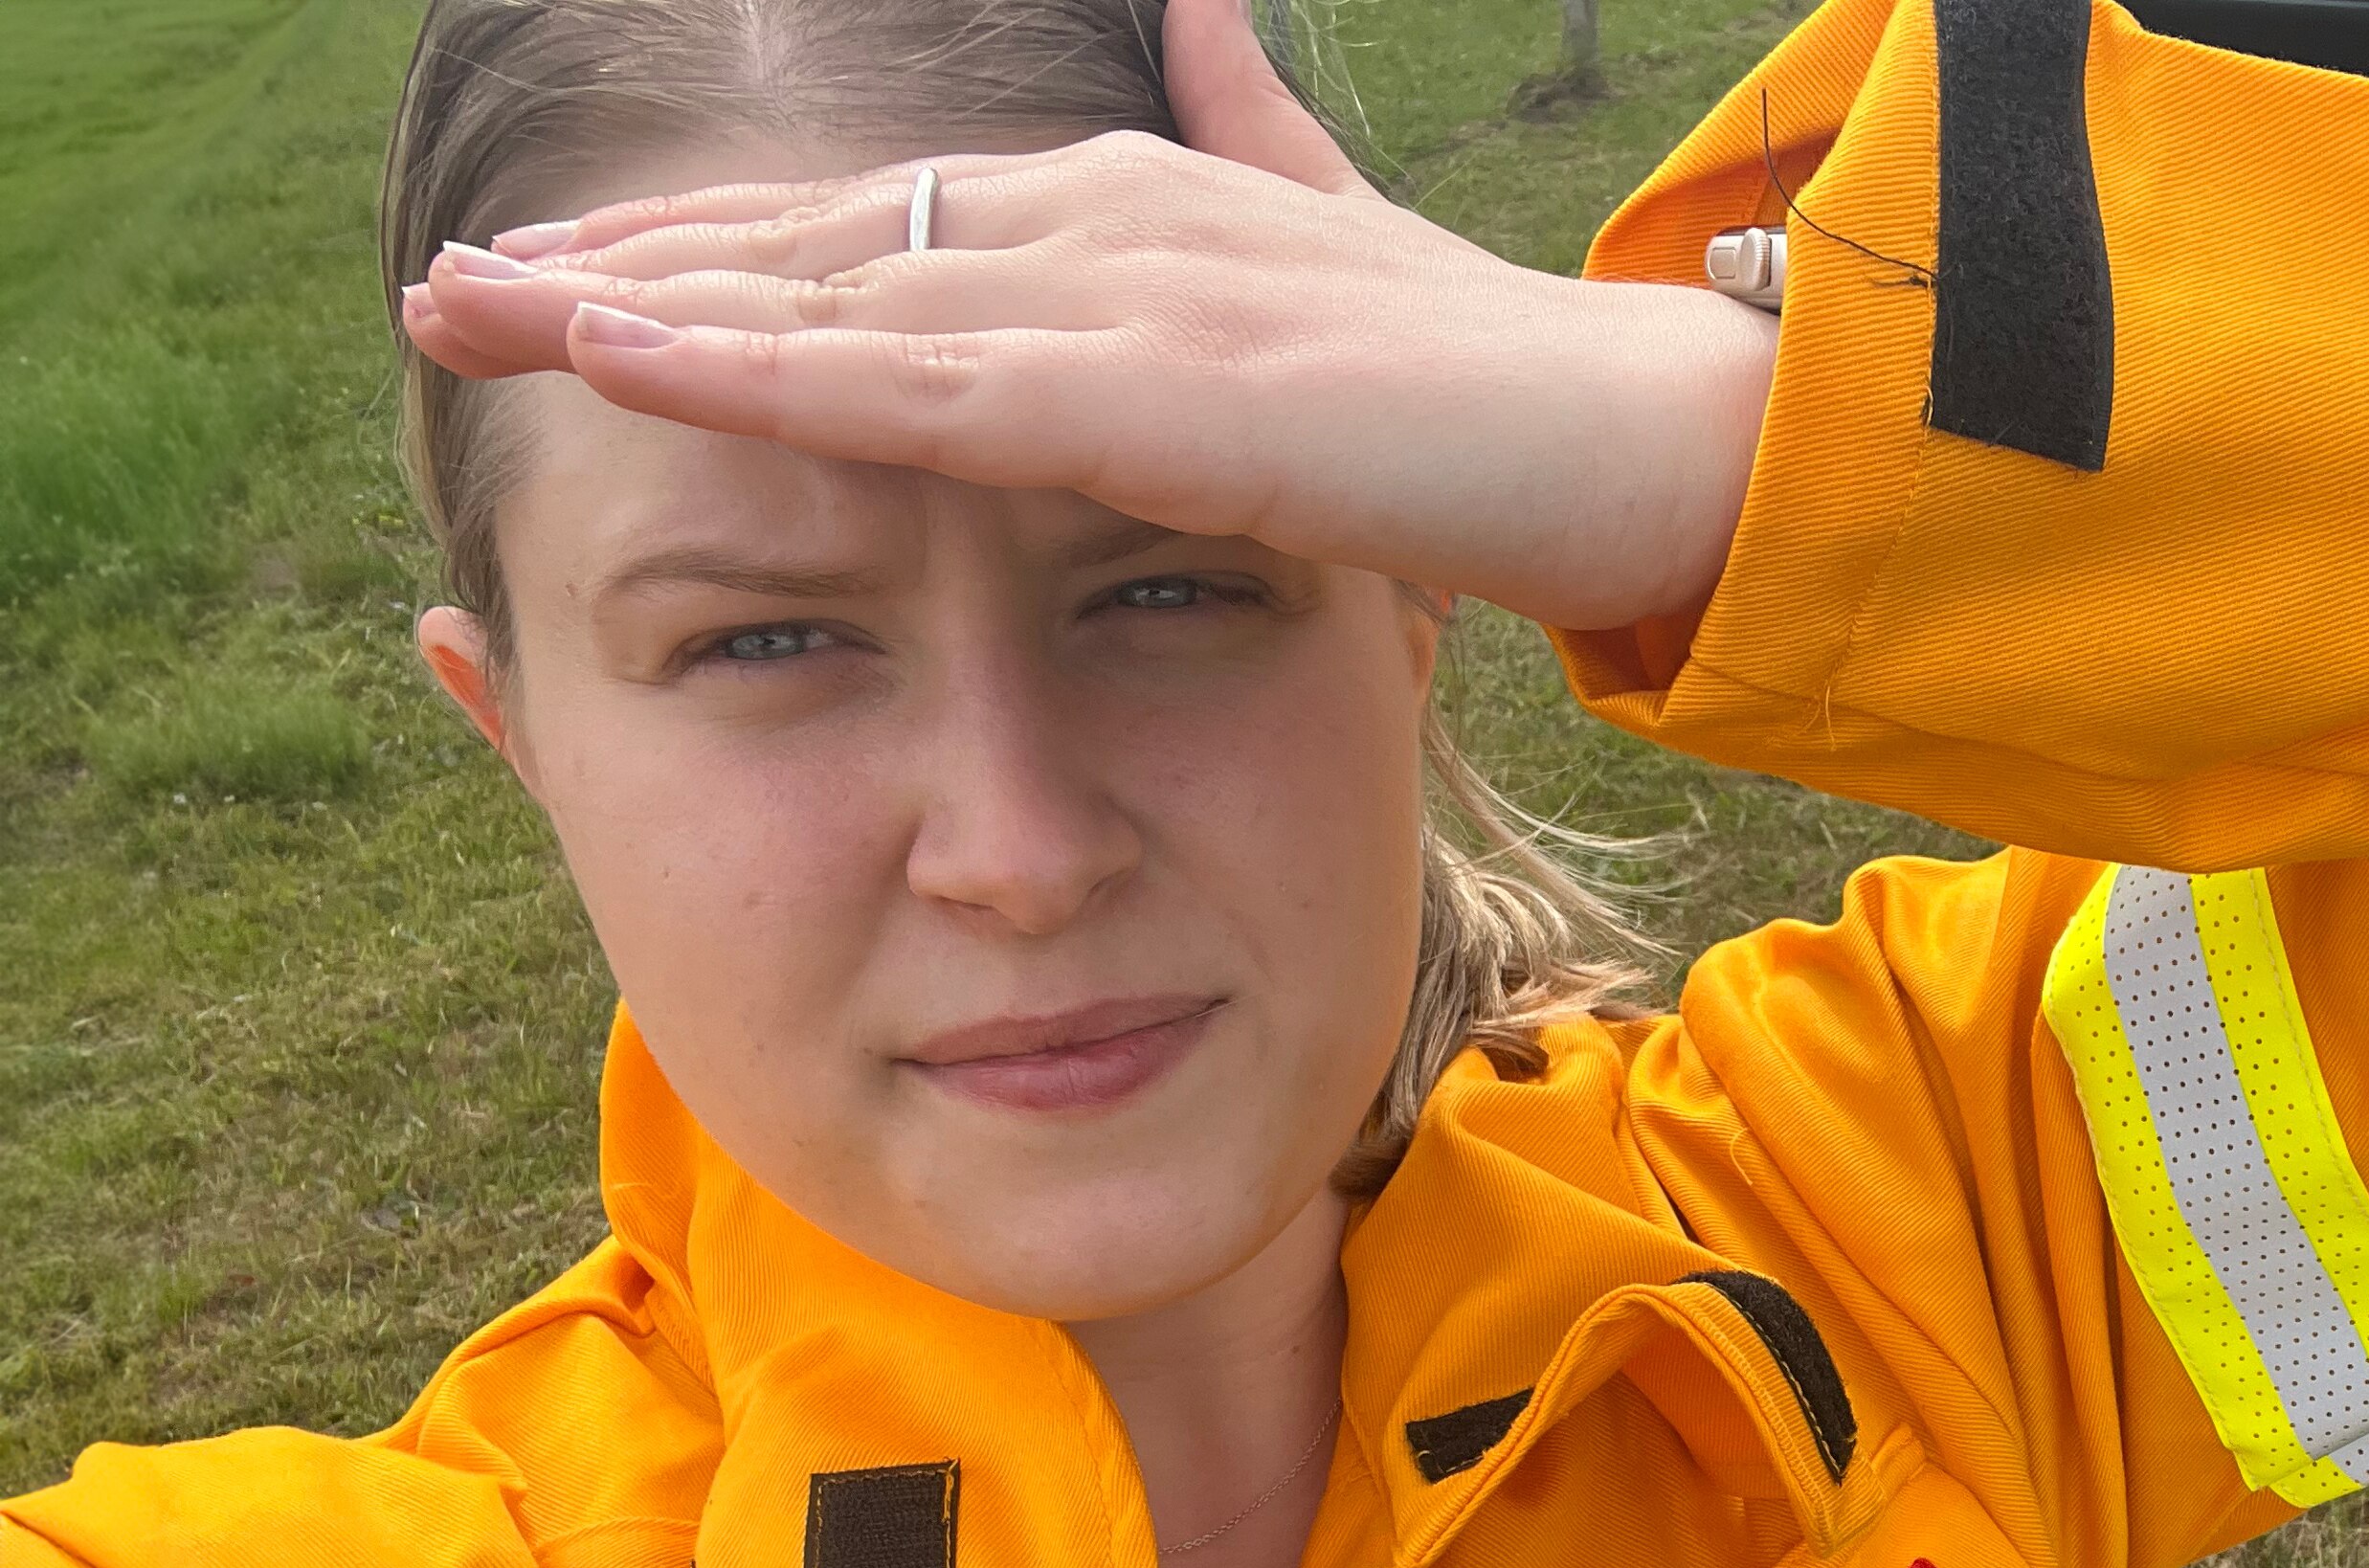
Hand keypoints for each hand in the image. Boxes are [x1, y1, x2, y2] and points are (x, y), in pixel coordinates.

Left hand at [399, 0, 1773, 630]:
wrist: (1640, 439)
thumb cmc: (1492, 384)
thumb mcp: (1336, 256)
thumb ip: (1249, 136)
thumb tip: (1200, 16)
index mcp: (1131, 208)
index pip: (877, 226)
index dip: (710, 248)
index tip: (565, 280)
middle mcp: (1102, 224)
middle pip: (816, 240)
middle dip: (621, 268)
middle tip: (443, 292)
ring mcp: (1125, 300)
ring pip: (832, 297)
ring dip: (638, 308)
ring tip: (470, 310)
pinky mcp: (1157, 397)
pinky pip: (918, 387)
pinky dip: (761, 369)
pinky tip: (628, 358)